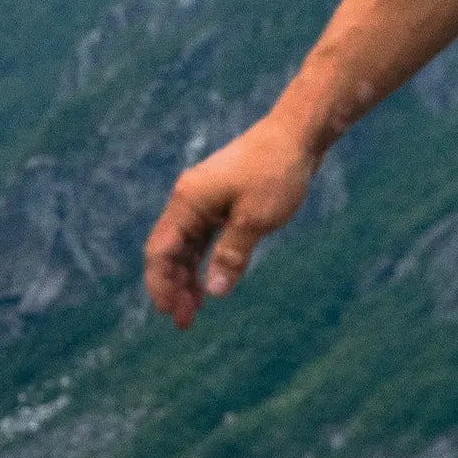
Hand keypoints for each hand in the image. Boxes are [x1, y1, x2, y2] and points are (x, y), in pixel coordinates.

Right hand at [143, 114, 321, 328]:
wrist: (297, 134)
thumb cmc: (276, 171)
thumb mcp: (256, 219)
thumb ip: (231, 255)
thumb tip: (214, 292)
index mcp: (188, 201)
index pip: (160, 250)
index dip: (161, 285)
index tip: (172, 313)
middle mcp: (189, 200)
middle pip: (169, 251)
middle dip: (172, 287)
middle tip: (185, 322)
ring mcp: (204, 200)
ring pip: (186, 246)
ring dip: (187, 277)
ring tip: (194, 310)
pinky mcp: (221, 202)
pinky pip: (203, 237)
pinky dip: (203, 260)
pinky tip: (209, 282)